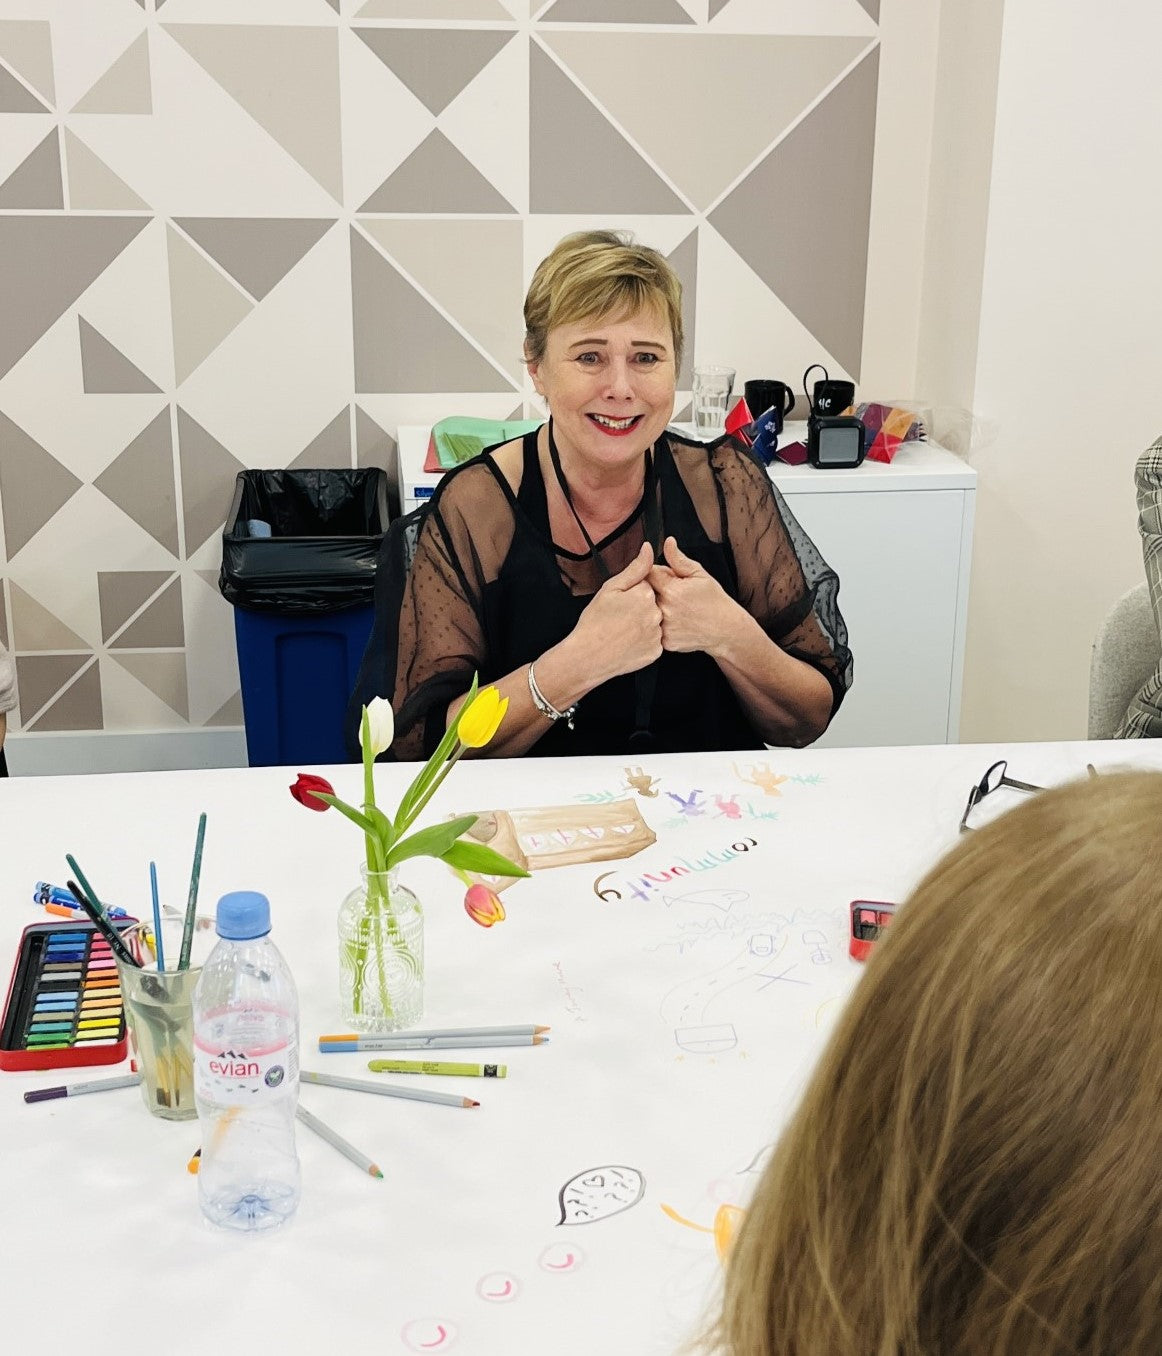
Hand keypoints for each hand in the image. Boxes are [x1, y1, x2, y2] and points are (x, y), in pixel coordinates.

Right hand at [570, 542, 662, 682]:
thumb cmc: (595, 622)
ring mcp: (657, 635)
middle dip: (639, 608)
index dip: (632, 593)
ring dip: (643, 624)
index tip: (620, 603)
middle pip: (653, 604)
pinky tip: (628, 642)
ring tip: (623, 631)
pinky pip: (654, 642)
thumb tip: (648, 549)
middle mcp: (656, 614)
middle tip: (620, 618)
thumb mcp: (611, 588)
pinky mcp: (656, 652)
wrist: (587, 656)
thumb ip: (635, 568)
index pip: (647, 586)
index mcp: (645, 595)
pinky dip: (644, 642)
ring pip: (654, 623)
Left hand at [648, 536, 735, 654]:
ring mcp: (664, 628)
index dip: (655, 573)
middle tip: (674, 596)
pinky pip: (655, 629)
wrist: (726, 629)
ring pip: (649, 612)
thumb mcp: (699, 574)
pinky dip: (662, 625)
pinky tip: (677, 623)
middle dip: (655, 591)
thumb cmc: (715, 600)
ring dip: (656, 608)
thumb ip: (678, 559)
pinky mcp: (666, 642)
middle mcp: (664, 610)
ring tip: (678, 609)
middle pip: (645, 594)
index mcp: (671, 590)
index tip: (665, 578)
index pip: (647, 574)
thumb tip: (667, 542)